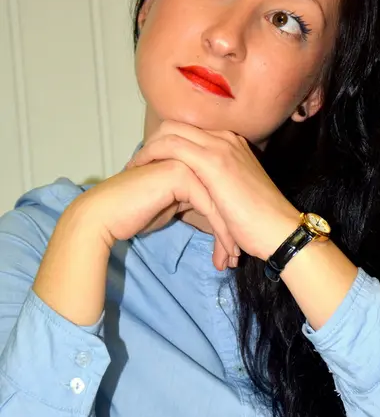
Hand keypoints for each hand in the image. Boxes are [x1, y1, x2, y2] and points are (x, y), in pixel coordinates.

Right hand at [72, 158, 238, 270]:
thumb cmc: (135, 213)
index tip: (234, 250)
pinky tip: (222, 254)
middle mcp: (192, 155)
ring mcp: (187, 161)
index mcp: (192, 159)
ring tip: (231, 261)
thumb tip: (213, 213)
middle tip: (237, 259)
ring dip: (230, 234)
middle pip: (225, 195)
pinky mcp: (181, 174)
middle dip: (234, 229)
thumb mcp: (173, 205)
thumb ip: (192, 200)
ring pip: (221, 201)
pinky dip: (220, 233)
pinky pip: (210, 206)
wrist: (105, 215)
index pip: (221, 190)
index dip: (229, 221)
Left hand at [127, 121, 300, 263]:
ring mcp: (220, 147)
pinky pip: (171, 147)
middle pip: (176, 125)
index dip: (165, 144)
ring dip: (147, 148)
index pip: (189, 132)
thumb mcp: (233, 198)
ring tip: (133, 168)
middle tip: (136, 164)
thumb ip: (214, 189)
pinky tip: (140, 172)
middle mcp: (226, 139)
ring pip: (170, 131)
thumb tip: (193, 201)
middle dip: (152, 141)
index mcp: (232, 145)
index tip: (150, 163)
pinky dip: (151, 156)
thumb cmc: (260, 224)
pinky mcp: (213, 162)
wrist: (281, 232)